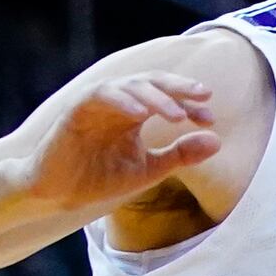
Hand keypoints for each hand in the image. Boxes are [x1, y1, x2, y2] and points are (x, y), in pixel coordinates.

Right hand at [27, 73, 219, 214]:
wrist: (57, 194)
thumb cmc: (99, 179)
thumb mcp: (149, 169)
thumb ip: (181, 154)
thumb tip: (218, 140)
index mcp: (135, 114)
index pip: (168, 98)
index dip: (190, 105)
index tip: (210, 120)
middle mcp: (118, 104)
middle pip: (151, 82)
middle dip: (178, 86)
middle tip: (203, 95)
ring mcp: (97, 103)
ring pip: (129, 85)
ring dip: (155, 97)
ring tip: (176, 115)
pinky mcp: (76, 109)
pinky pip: (101, 95)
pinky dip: (122, 101)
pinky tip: (142, 115)